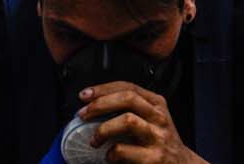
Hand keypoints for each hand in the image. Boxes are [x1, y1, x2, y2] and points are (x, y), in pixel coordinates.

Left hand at [79, 81, 202, 163]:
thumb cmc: (160, 143)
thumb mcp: (152, 119)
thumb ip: (133, 110)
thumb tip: (96, 107)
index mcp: (156, 104)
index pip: (129, 87)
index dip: (104, 89)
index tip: (85, 95)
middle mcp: (159, 117)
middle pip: (128, 98)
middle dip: (101, 104)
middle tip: (83, 114)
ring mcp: (157, 137)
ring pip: (127, 120)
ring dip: (104, 129)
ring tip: (94, 140)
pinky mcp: (153, 158)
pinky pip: (124, 150)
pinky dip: (110, 153)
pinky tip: (110, 157)